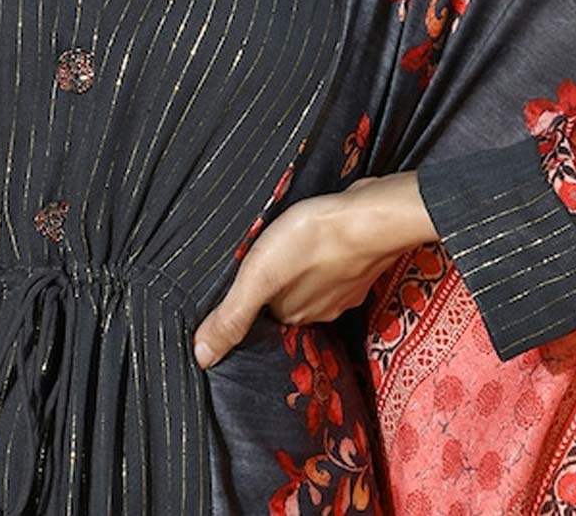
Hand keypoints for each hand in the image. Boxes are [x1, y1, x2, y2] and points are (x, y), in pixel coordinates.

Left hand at [191, 170, 436, 368]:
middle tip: (263, 258)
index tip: (243, 278)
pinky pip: (337, 264)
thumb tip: (201, 358)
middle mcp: (322, 309)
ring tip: (290, 245)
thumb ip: (232, 315)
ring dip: (302, 269)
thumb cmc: (313, 240)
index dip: (251, 298)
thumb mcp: (260, 275)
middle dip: (276, 285)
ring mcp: (347, 287)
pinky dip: (327, 254)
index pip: (264, 316)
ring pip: (315, 283)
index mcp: (294, 315)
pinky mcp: (362, 262)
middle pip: (289, 301)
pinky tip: (322, 238)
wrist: (373, 216)